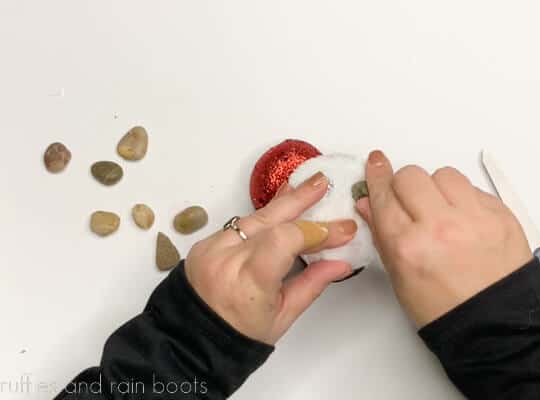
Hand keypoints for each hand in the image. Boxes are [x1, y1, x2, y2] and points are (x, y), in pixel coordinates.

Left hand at [185, 172, 356, 344]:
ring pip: (254, 217)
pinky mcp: (206, 243)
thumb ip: (312, 284)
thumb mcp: (282, 317)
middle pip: (268, 219)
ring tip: (306, 188)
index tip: (343, 230)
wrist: (192, 338)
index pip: (284, 240)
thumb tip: (342, 262)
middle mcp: (226, 259)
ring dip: (282, 204)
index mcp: (248, 282)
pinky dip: (263, 218)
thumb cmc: (239, 335)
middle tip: (323, 183)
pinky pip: (240, 224)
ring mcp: (212, 248)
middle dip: (300, 199)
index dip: (316, 231)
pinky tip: (280, 209)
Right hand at [356, 150, 531, 326]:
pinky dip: (464, 199)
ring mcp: (475, 218)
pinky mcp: (502, 215)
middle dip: (404, 184)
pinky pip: (474, 188)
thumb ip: (383, 235)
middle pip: (411, 175)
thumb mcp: (401, 279)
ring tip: (442, 210)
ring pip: (444, 174)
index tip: (376, 162)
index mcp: (409, 247)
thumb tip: (370, 204)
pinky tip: (464, 220)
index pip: (383, 195)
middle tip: (409, 200)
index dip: (376, 176)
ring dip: (437, 187)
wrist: (497, 328)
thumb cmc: (447, 311)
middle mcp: (440, 226)